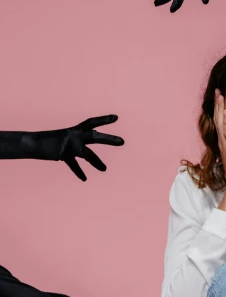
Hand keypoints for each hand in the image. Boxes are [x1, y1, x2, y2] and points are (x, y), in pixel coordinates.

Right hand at [0, 115, 123, 179]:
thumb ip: (80, 150)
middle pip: (95, 136)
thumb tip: (93, 161)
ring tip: (105, 169)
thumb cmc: (50, 143)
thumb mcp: (66, 143)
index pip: (91, 123)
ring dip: (97, 162)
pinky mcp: (63, 153)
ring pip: (88, 154)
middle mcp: (74, 135)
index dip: (103, 120)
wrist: (32, 143)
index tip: (116, 118)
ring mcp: (69, 144)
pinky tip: (85, 179)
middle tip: (122, 142)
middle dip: (108, 139)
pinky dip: (79, 172)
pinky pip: (74, 165)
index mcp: (74, 130)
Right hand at [213, 89, 225, 193]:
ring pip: (221, 122)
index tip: (222, 96)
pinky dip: (225, 121)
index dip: (221, 109)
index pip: (222, 122)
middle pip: (219, 118)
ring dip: (220, 108)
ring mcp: (225, 145)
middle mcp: (224, 142)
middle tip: (218, 90)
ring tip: (219, 94)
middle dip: (218, 104)